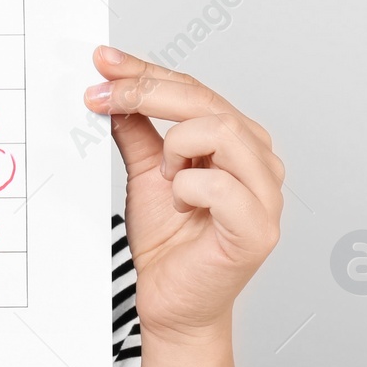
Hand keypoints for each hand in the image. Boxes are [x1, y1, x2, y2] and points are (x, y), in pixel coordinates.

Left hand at [84, 45, 283, 344]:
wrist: (172, 304)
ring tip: (163, 176)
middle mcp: (258, 160)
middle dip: (145, 92)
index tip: (103, 62)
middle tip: (101, 96)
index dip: (145, 72)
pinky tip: (180, 204)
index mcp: (237, 142)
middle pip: (206, 101)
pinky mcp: (258, 229)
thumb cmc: (170, 245)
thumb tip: (114, 91)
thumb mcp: (144, 174)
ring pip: (222, 129)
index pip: (193, 90)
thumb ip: (137, 132)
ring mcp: (265, 194)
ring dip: (176, 146)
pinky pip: (222, 186)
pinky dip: (188, 188)